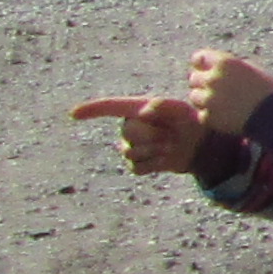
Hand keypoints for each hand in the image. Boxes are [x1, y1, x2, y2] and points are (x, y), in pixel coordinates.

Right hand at [67, 92, 206, 174]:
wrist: (199, 145)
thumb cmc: (189, 121)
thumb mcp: (182, 109)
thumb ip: (164, 105)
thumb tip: (144, 112)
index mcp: (136, 110)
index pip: (109, 107)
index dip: (91, 110)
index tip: (73, 114)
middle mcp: (128, 128)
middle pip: (129, 133)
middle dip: (153, 134)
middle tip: (172, 133)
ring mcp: (130, 147)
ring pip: (132, 153)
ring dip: (156, 150)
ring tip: (171, 144)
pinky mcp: (137, 165)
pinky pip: (138, 168)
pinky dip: (155, 165)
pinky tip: (166, 159)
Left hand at [184, 50, 272, 135]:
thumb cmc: (270, 91)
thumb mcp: (251, 69)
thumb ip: (229, 67)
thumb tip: (213, 68)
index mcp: (224, 62)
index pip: (198, 58)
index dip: (202, 65)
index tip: (207, 71)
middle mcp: (213, 78)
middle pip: (193, 78)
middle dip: (203, 84)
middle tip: (218, 91)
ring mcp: (209, 99)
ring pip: (194, 97)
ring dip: (204, 100)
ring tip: (222, 105)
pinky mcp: (209, 117)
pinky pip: (202, 114)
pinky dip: (211, 116)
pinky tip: (226, 116)